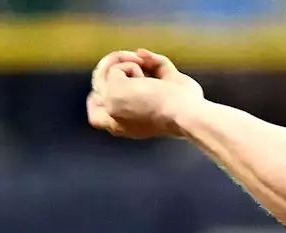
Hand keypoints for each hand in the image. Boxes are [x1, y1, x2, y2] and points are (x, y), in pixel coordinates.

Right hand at [87, 49, 204, 139]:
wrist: (189, 114)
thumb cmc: (189, 105)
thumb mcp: (170, 85)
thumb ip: (156, 67)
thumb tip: (139, 51)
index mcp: (127, 127)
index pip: (97, 117)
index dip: (100, 95)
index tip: (118, 75)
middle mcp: (114, 121)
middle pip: (96, 89)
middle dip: (110, 66)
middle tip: (136, 59)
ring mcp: (110, 106)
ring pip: (103, 73)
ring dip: (123, 60)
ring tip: (143, 62)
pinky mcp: (111, 93)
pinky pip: (114, 68)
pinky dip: (130, 64)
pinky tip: (145, 75)